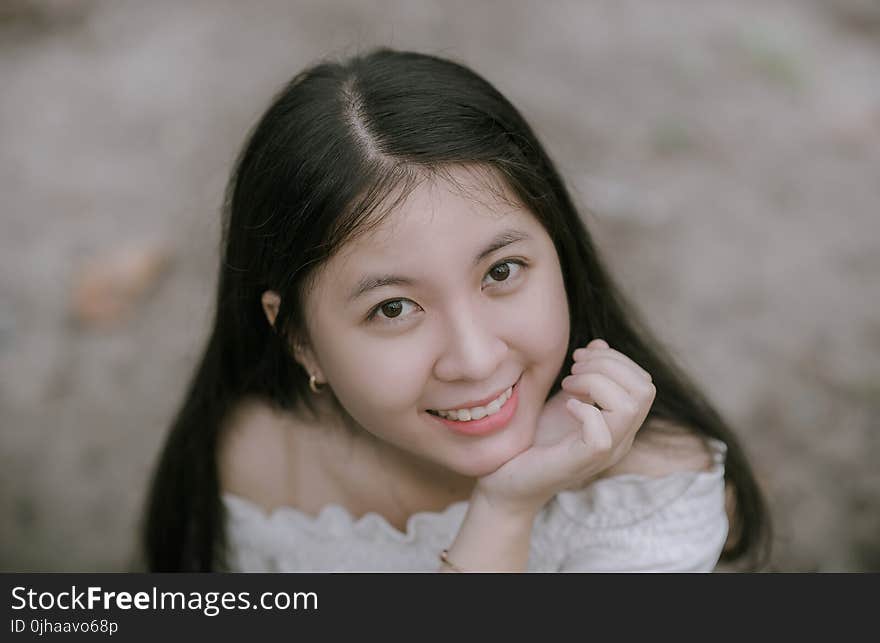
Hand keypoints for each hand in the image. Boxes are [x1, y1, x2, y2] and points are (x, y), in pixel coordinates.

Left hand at [474, 339, 655, 514]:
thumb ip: (585, 375)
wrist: (507, 481)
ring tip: (568, 384)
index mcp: (620, 423)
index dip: (615, 359)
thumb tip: (600, 343)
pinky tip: (566, 406)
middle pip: (645, 389)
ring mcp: (604, 452)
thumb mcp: (564, 398)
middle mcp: (620, 439)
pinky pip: (602, 434)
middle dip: (608, 365)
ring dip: (596, 382)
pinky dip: (584, 410)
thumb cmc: (535, 441)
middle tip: (574, 368)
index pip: (644, 382)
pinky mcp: (581, 463)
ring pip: (630, 407)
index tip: (580, 357)